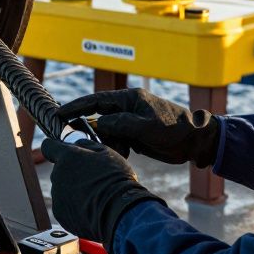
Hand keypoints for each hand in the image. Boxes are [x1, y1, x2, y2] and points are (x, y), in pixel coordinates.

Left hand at [41, 138, 163, 246]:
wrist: (119, 211)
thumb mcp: (106, 152)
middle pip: (59, 171)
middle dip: (71, 173)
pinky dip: (74, 208)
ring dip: (74, 191)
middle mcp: (57, 174)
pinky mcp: (60, 213)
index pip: (48, 146)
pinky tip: (91, 208)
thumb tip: (77, 143)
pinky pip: (65, 207)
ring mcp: (57, 195)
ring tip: (95, 196)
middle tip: (92, 179)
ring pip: (62, 189)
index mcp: (67, 156)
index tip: (63, 153)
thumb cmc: (115, 179)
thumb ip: (86, 145)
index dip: (55, 148)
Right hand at [55, 88, 220, 166]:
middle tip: (91, 143)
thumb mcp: (146, 127)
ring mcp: (131, 121)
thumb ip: (120, 124)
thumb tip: (100, 123)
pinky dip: (117, 148)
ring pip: (107, 131)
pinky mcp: (135, 134)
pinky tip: (126, 154)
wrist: (194, 141)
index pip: (96, 101)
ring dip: (108, 142)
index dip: (75, 107)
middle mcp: (127, 108)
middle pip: (99, 117)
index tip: (58, 114)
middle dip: (94, 131)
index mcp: (129, 99)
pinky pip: (117, 140)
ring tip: (122, 150)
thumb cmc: (174, 129)